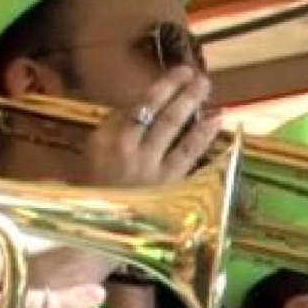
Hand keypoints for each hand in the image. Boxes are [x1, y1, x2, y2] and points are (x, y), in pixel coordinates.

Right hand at [73, 66, 221, 188]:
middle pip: (152, 110)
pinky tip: (216, 119)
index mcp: (101, 140)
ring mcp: (147, 166)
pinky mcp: (168, 184)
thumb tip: (134, 113)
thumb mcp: (91, 161)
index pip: (130, 109)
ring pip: (171, 125)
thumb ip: (112, 135)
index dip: (155, 92)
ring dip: (190, 102)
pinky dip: (203, 134)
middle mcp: (124, 148)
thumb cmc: (95, 198)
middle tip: (192, 72)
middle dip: (174, 88)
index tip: (171, 79)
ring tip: (205, 85)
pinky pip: (188, 153)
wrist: (101, 235)